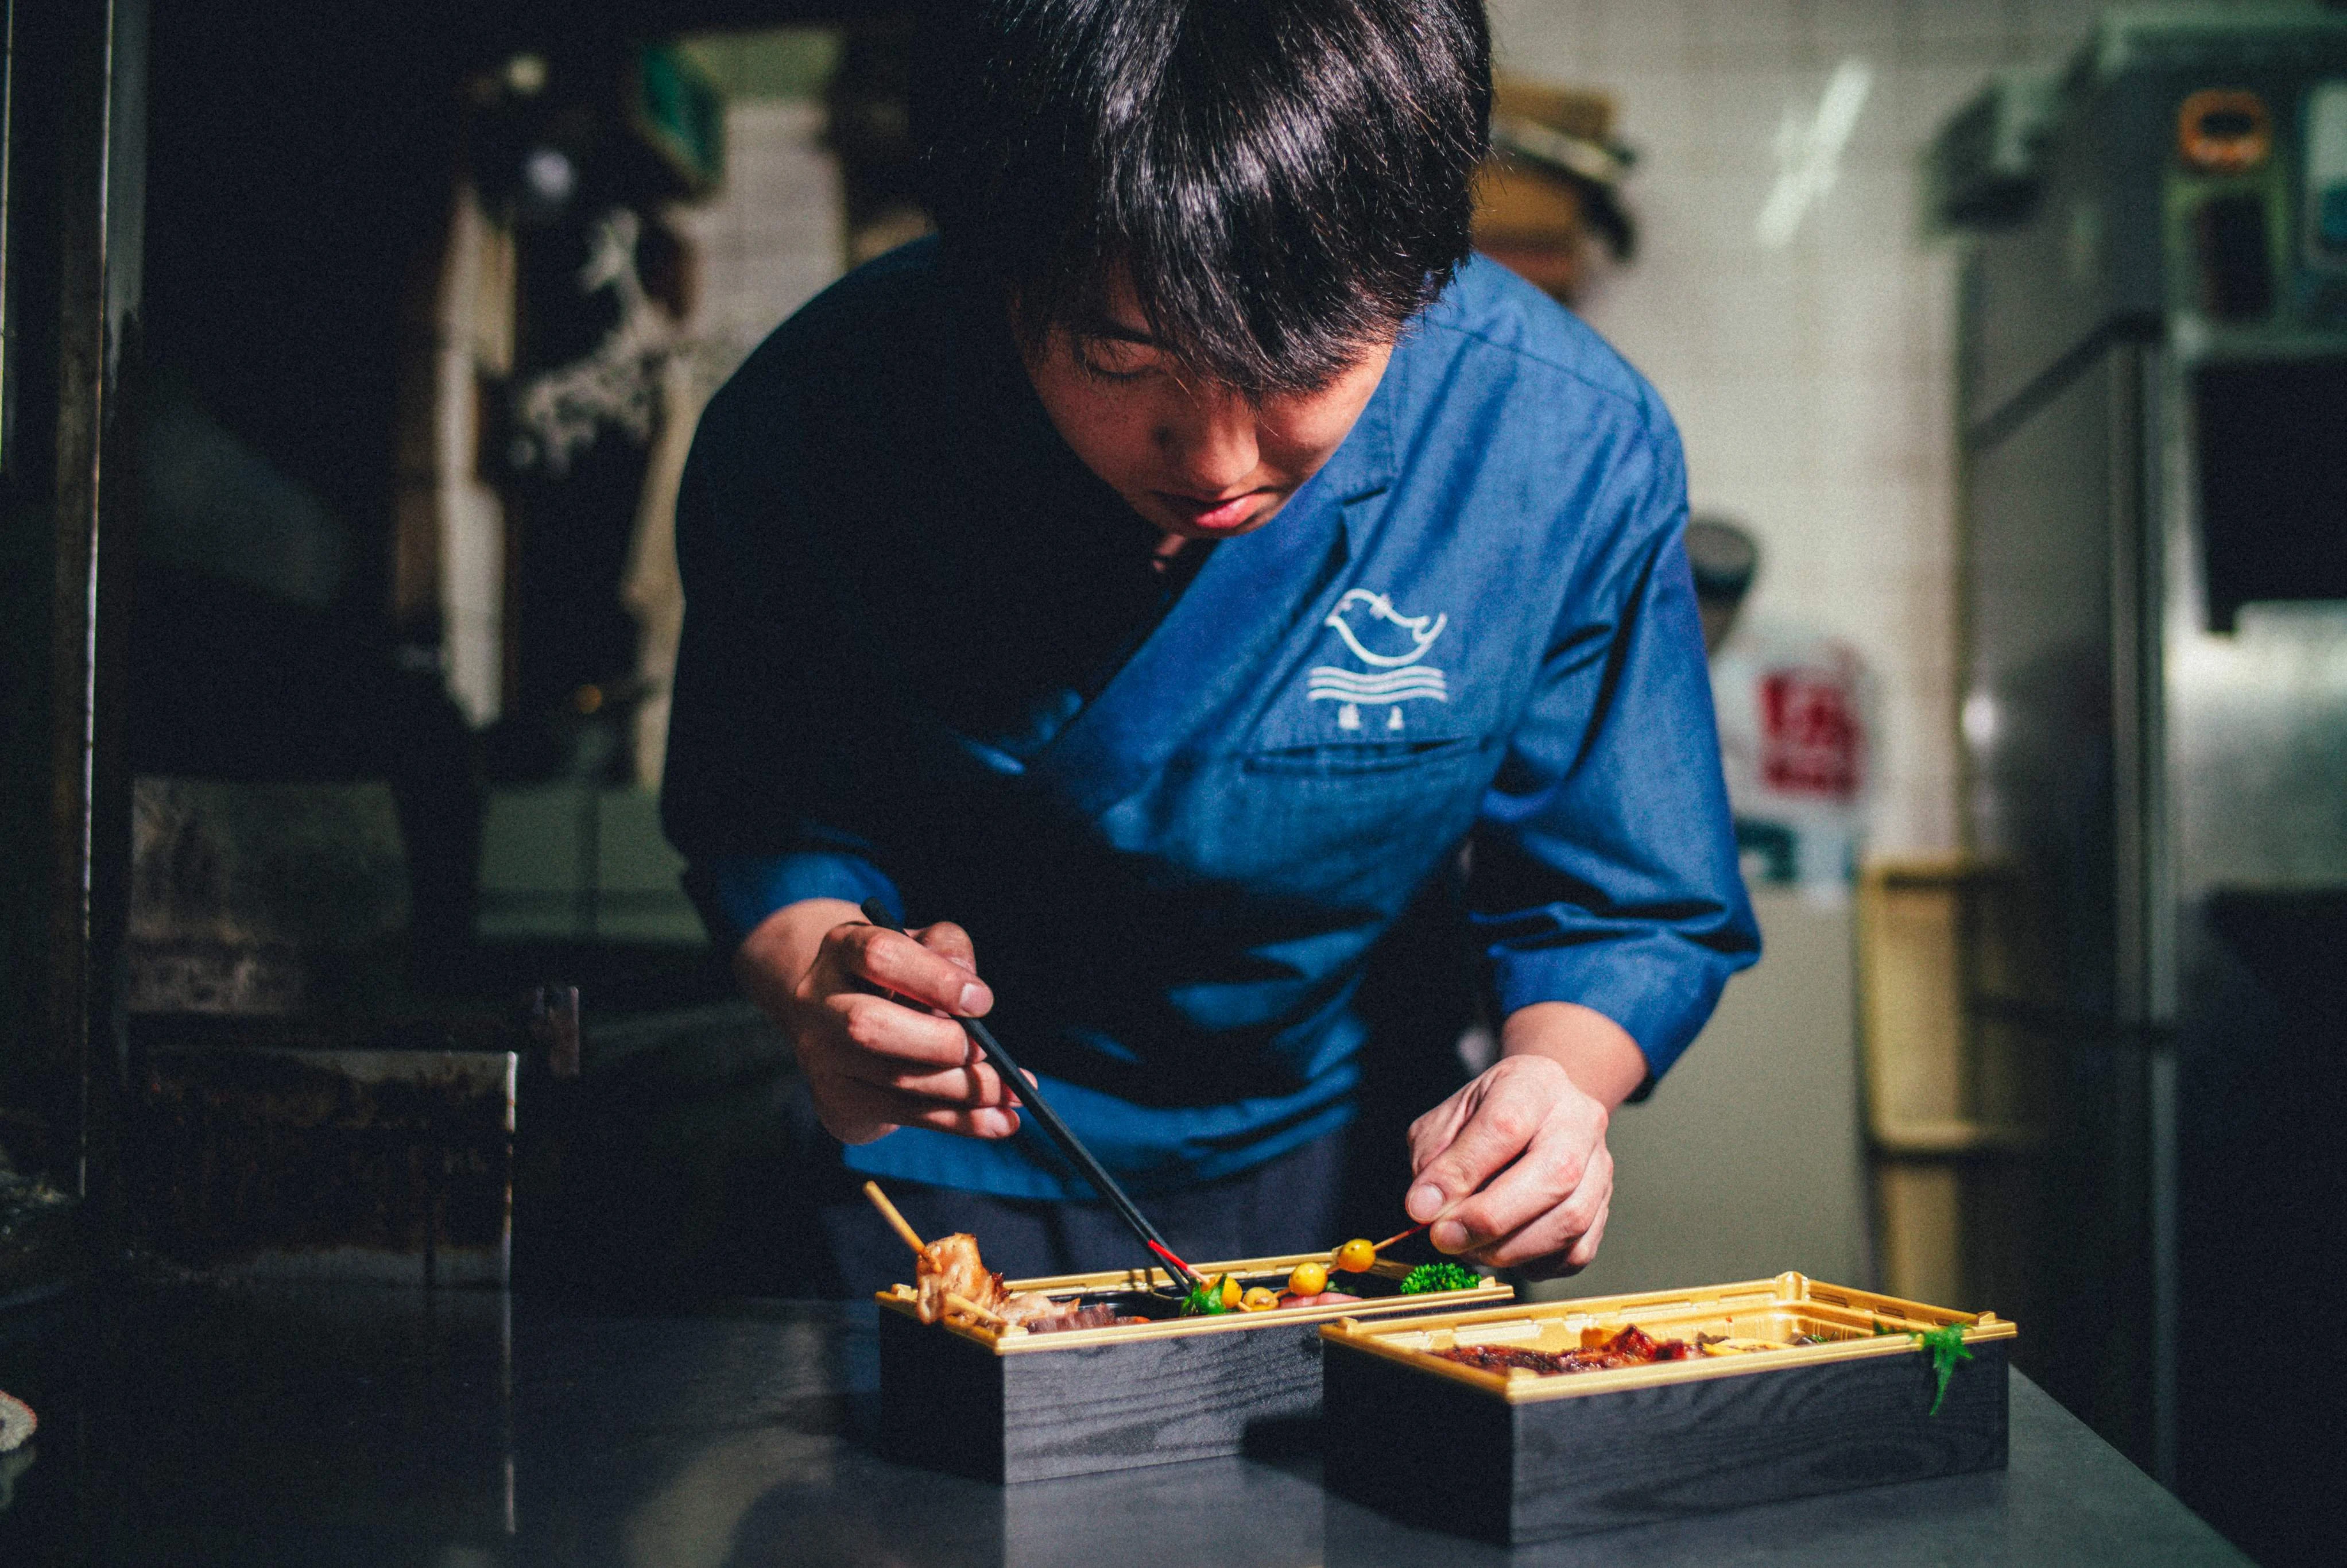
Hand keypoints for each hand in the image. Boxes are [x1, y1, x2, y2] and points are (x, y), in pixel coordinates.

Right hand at [735, 897, 1022, 1144]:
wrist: (838, 1014)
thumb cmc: (897, 973)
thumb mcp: (920, 946)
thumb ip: (947, 950)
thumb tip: (972, 992)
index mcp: (843, 948)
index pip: (880, 956)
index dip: (935, 980)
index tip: (983, 1002)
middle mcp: (819, 1002)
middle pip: (868, 1026)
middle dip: (937, 1044)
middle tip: (987, 1051)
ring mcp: (821, 1057)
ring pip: (891, 1079)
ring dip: (963, 1092)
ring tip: (1015, 1093)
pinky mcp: (838, 1102)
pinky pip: (904, 1115)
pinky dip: (960, 1122)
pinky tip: (1002, 1121)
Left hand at [1404, 1054, 1614, 1278]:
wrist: (1539, 1114)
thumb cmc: (1486, 1117)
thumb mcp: (1447, 1119)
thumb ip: (1434, 1159)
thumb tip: (1426, 1209)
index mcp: (1535, 1083)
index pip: (1505, 1126)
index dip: (1462, 1173)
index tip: (1422, 1208)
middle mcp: (1580, 1120)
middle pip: (1554, 1175)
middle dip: (1491, 1219)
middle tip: (1445, 1239)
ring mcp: (1601, 1165)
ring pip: (1571, 1219)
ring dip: (1510, 1248)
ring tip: (1469, 1248)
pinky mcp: (1605, 1208)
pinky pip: (1577, 1252)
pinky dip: (1534, 1263)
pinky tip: (1503, 1251)